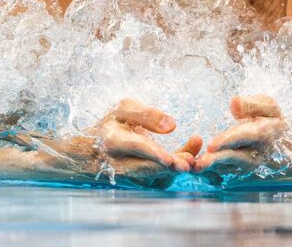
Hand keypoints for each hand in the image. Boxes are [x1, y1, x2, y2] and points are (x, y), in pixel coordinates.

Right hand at [30, 98, 200, 187]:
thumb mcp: (124, 109)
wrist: (97, 145)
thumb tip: (172, 125)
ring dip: (175, 169)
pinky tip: (190, 158)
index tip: (171, 159)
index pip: (136, 147)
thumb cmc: (114, 123)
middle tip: (188, 164)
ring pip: (155, 176)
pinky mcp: (138, 182)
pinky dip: (175, 169)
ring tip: (193, 160)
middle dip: (168, 167)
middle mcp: (119, 163)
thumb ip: (147, 114)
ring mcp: (128, 176)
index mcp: (113, 140)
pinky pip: (159, 178)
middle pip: (147, 168)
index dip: (154, 153)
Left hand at [195, 94, 285, 181]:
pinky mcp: (239, 170)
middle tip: (201, 163)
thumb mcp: (269, 105)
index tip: (212, 145)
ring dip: (210, 169)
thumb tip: (234, 103)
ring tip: (194, 168)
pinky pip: (223, 174)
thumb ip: (252, 104)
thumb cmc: (271, 118)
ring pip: (227, 168)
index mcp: (263, 133)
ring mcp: (247, 164)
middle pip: (234, 158)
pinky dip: (209, 174)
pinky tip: (194, 170)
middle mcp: (255, 152)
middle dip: (217, 160)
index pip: (244, 137)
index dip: (228, 140)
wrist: (282, 141)